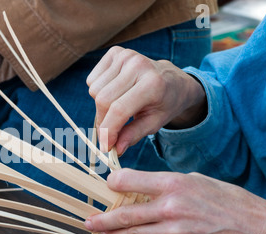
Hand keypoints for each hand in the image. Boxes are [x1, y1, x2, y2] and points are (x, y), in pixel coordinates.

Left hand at [84, 169, 265, 233]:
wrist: (250, 227)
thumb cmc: (224, 200)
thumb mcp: (193, 179)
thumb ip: (164, 184)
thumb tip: (139, 187)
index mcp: (173, 184)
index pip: (130, 180)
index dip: (113, 182)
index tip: (107, 184)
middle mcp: (170, 208)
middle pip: (125, 215)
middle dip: (103, 219)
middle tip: (89, 221)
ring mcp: (173, 232)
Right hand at [86, 47, 206, 154]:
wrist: (172, 80)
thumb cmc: (164, 103)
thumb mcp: (155, 123)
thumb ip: (133, 135)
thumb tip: (115, 149)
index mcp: (153, 84)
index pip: (119, 110)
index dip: (108, 131)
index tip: (105, 147)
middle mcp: (138, 65)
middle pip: (103, 100)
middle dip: (103, 121)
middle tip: (110, 132)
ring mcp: (125, 55)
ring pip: (94, 91)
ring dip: (101, 106)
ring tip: (118, 107)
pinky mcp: (115, 52)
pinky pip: (92, 79)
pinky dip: (98, 91)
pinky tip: (115, 92)